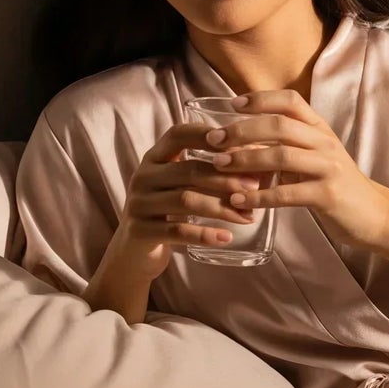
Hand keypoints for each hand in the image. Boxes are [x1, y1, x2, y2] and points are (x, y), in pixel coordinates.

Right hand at [109, 120, 265, 278]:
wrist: (134, 252)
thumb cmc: (166, 213)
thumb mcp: (177, 186)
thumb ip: (204, 171)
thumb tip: (254, 159)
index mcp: (153, 158)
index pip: (178, 135)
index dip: (208, 136)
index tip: (239, 146)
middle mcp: (142, 177)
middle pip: (188, 171)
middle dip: (226, 179)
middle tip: (254, 188)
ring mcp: (139, 204)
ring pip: (186, 200)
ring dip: (221, 208)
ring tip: (247, 216)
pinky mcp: (140, 231)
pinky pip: (178, 231)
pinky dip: (205, 234)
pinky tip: (226, 238)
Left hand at [203, 89, 388, 248]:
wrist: (374, 215)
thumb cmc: (335, 184)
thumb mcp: (313, 157)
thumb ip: (284, 146)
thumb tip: (240, 141)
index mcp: (320, 129)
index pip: (290, 101)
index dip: (261, 99)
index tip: (233, 104)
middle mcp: (325, 143)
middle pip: (280, 125)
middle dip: (242, 130)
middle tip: (214, 139)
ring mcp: (328, 168)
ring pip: (281, 156)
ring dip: (246, 160)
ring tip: (219, 165)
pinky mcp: (327, 195)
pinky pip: (287, 193)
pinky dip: (259, 196)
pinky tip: (238, 199)